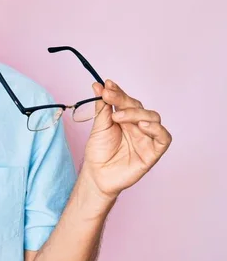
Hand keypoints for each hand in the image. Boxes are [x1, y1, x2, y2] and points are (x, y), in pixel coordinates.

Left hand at [82, 80, 171, 199]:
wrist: (96, 175)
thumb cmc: (98, 152)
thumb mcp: (98, 126)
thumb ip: (102, 107)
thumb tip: (98, 85)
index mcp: (125, 118)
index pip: (126, 100)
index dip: (118, 92)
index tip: (107, 85)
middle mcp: (138, 126)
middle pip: (139, 107)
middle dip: (123, 100)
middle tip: (108, 97)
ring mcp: (146, 138)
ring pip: (153, 118)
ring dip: (137, 113)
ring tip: (119, 116)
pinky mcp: (153, 152)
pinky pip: (164, 138)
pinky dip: (156, 129)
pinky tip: (142, 125)